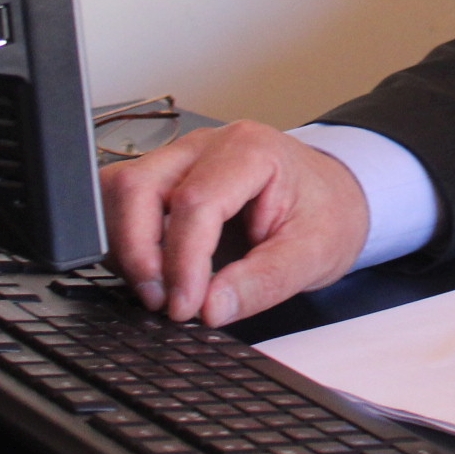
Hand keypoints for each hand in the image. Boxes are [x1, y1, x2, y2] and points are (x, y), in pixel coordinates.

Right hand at [100, 120, 368, 325]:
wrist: (335, 195)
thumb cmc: (326, 213)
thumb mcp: (314, 254)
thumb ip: (264, 282)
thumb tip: (211, 309)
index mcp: (251, 151)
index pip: (194, 203)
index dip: (182, 263)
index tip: (185, 308)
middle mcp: (207, 145)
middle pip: (138, 186)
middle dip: (138, 254)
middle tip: (162, 302)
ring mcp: (181, 158)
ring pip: (119, 190)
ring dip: (125, 247)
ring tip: (157, 291)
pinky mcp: (166, 178)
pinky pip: (123, 202)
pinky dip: (125, 242)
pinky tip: (153, 273)